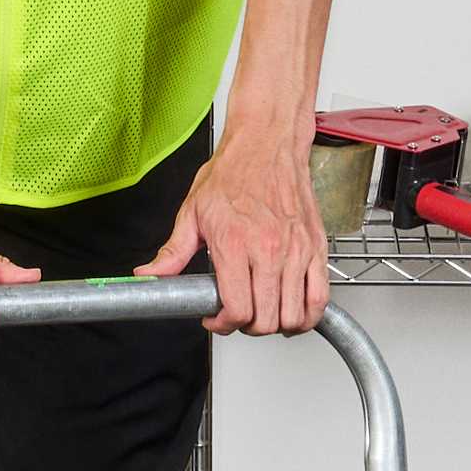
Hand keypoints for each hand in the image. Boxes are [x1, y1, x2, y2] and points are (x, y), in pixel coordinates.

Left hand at [134, 127, 327, 337]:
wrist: (268, 143)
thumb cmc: (234, 172)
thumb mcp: (193, 211)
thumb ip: (173, 251)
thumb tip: (150, 275)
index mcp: (235, 243)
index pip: (237, 309)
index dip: (224, 324)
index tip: (216, 318)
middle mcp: (269, 250)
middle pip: (266, 318)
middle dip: (247, 327)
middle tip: (237, 315)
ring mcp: (297, 250)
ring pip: (294, 315)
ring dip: (276, 325)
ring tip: (262, 313)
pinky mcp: (316, 248)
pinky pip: (321, 298)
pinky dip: (308, 316)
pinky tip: (292, 312)